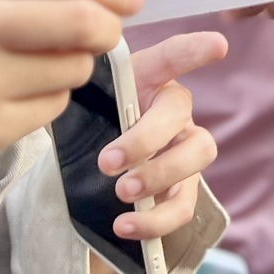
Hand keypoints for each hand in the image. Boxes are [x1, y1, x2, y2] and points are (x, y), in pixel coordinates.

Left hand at [94, 31, 227, 240]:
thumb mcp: (81, 103)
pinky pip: (183, 205)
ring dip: (158, 176)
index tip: (218, 45)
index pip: (172, 56)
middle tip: (108, 162)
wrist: (89, 166)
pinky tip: (125, 227)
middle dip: (146, 139)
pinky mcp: (182, 189)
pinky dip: (156, 221)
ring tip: (122, 195)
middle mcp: (173, 110)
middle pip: (179, 112)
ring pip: (196, 155)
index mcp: (148, 79)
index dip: (194, 50)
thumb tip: (55, 86)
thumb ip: (77, 93)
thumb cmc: (89, 123)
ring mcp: (184, 149)